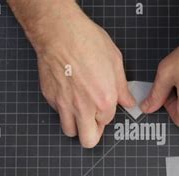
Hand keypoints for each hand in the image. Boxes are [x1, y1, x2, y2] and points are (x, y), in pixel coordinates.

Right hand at [9, 0, 134, 147]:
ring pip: (70, 132)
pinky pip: (58, 113)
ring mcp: (65, 104)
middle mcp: (84, 107)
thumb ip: (122, 87)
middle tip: (94, 122)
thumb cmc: (86, 41)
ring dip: (76, 125)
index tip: (105, 105)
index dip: (107, 114)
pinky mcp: (51, 98)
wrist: (59, 33)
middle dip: (92, 134)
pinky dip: (63, 109)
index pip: (107, 121)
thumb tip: (128, 100)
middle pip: (88, 140)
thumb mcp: (115, 62)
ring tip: (80, 111)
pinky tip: (68, 94)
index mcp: (104, 99)